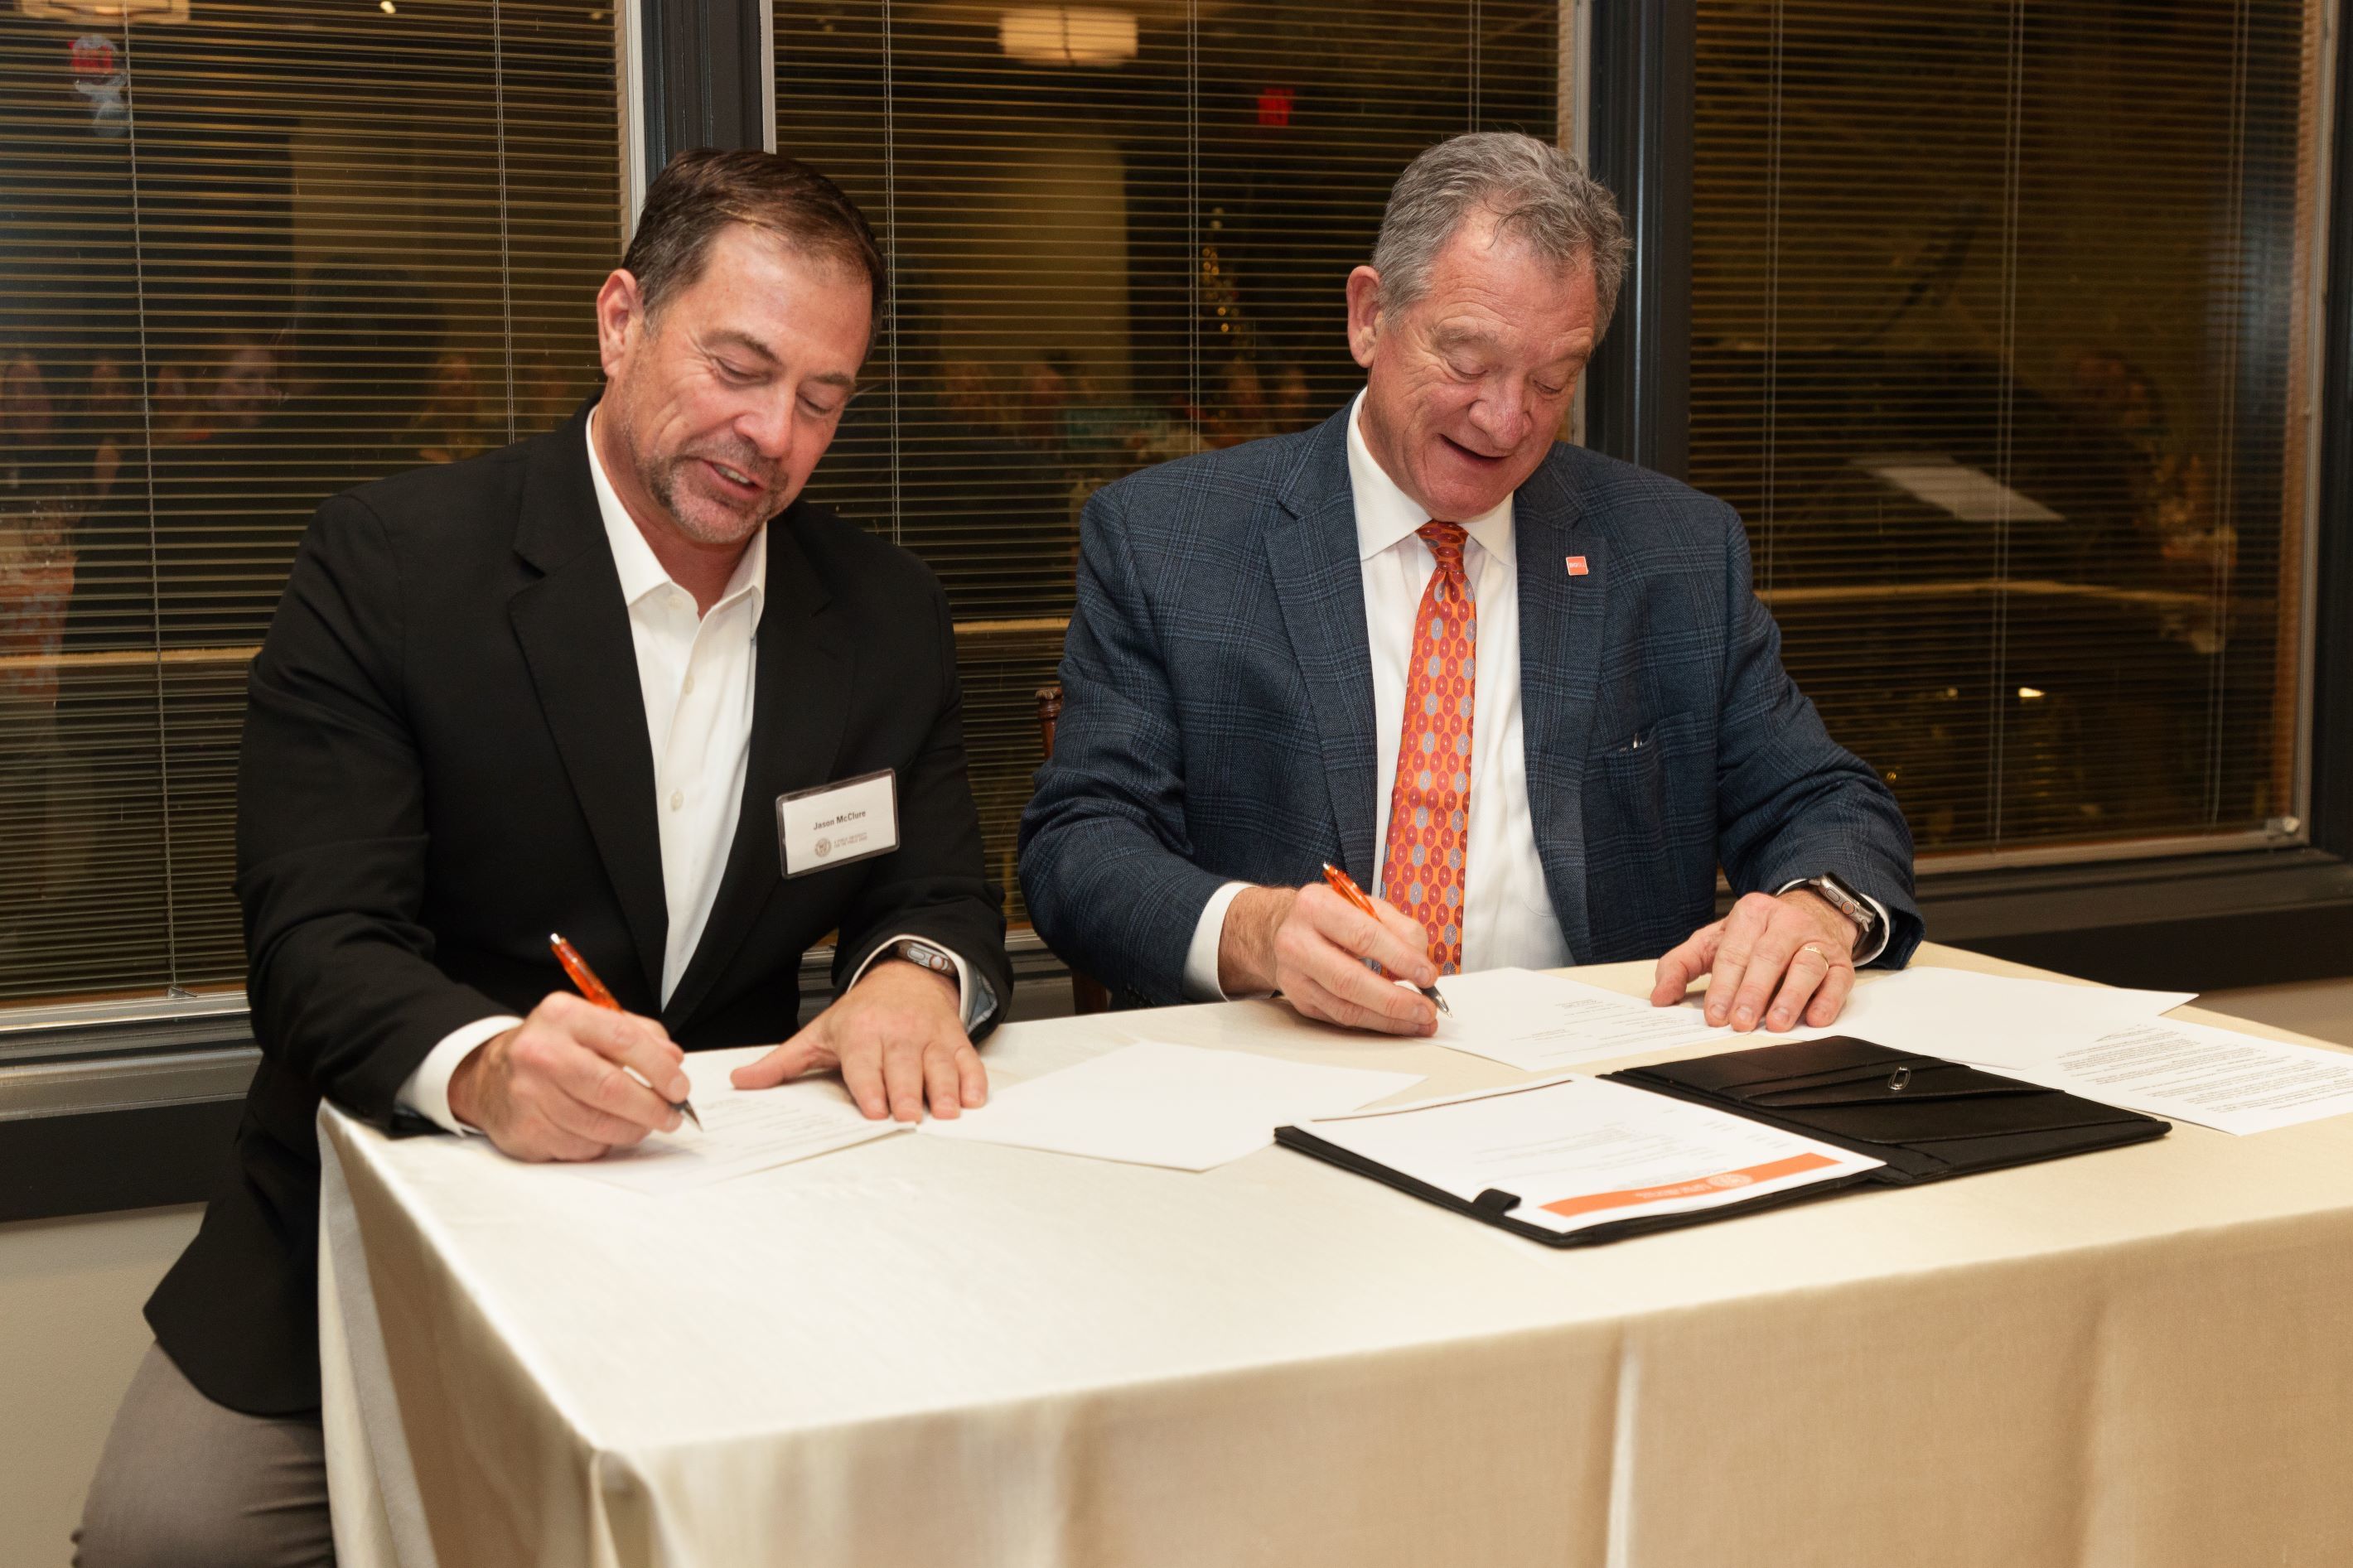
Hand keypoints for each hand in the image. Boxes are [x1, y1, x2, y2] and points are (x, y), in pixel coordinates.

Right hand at [447, 992, 687, 1161]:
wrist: (488, 1077)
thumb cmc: (552, 1049)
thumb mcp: (590, 1024)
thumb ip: (637, 1034)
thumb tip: (674, 1060)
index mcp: (562, 1016)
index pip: (624, 1039)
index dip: (660, 1068)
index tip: (680, 1087)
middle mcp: (540, 1053)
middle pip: (612, 1088)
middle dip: (653, 1107)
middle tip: (672, 1115)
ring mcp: (528, 1095)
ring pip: (600, 1125)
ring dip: (633, 1129)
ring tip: (644, 1123)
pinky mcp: (525, 1131)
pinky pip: (581, 1147)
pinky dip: (603, 1143)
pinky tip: (604, 1131)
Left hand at [730, 958, 984, 1120]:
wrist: (905, 976)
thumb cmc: (863, 1012)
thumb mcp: (819, 1032)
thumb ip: (781, 1062)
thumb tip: (743, 1080)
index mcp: (862, 1033)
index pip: (866, 1064)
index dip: (871, 1088)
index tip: (875, 1109)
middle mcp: (897, 1033)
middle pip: (904, 1068)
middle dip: (908, 1093)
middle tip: (909, 1116)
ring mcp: (929, 1036)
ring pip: (939, 1065)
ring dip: (945, 1090)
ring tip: (947, 1112)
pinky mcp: (953, 1039)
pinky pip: (967, 1059)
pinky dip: (973, 1079)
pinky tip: (973, 1098)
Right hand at [1220, 882, 1439, 1036]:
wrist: (1280, 928)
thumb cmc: (1329, 916)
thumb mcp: (1363, 904)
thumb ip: (1398, 926)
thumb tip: (1421, 960)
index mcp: (1316, 907)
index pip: (1363, 937)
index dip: (1400, 959)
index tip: (1428, 975)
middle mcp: (1297, 941)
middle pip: (1350, 980)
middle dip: (1395, 1000)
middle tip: (1426, 1009)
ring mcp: (1293, 976)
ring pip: (1345, 1008)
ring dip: (1388, 1019)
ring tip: (1419, 1021)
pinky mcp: (1298, 1000)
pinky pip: (1340, 1018)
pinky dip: (1373, 1023)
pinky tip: (1396, 1022)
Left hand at [1649, 889, 1860, 1032]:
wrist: (1813, 912)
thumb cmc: (1757, 934)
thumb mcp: (1715, 940)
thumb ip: (1682, 964)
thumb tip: (1660, 997)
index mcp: (1751, 913)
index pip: (1733, 952)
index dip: (1723, 985)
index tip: (1715, 1015)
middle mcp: (1786, 923)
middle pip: (1767, 957)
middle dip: (1752, 993)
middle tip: (1740, 1022)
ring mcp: (1816, 941)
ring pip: (1805, 966)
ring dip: (1790, 997)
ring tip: (1775, 1024)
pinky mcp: (1841, 961)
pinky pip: (1837, 980)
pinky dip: (1827, 1001)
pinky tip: (1814, 1018)